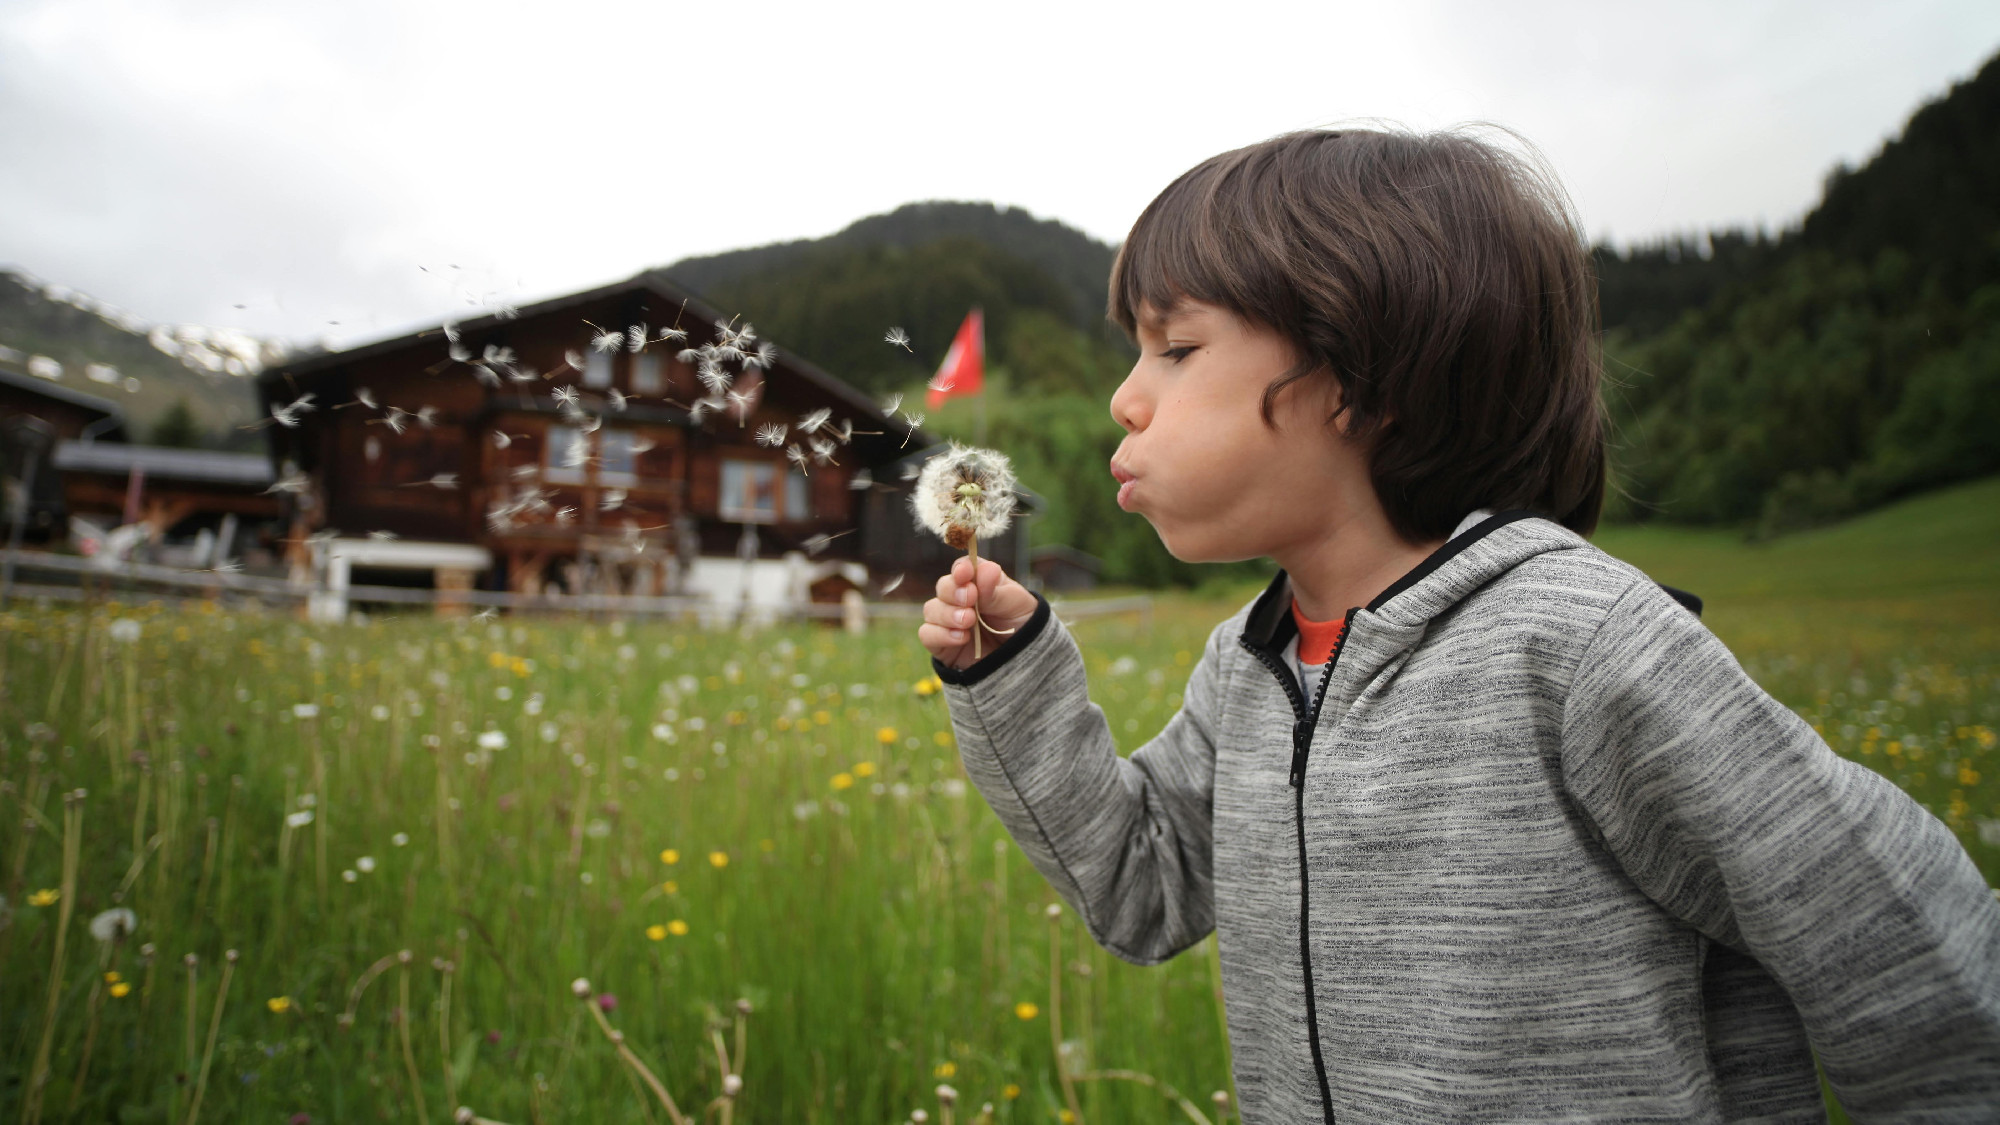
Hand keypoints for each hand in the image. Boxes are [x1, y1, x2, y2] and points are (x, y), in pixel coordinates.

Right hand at [919, 556, 1037, 668]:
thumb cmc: (1019, 622)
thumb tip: (987, 568)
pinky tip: (961, 637)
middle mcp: (958, 598)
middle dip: (954, 592)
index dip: (961, 569)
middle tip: (970, 598)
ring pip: (931, 609)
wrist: (1020, 657)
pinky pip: (927, 634)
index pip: (961, 568)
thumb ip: (997, 590)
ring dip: (948, 614)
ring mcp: (947, 620)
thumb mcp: (1016, 604)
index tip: (966, 573)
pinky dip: (941, 634)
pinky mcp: (941, 643)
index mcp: (978, 581)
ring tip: (968, 621)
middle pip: (943, 586)